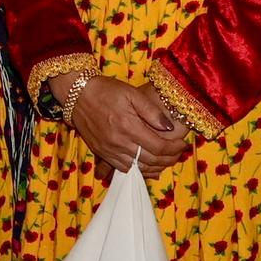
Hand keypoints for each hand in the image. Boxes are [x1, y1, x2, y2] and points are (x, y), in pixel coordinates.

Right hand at [64, 75, 195, 176]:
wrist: (77, 95)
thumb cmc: (106, 90)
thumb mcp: (132, 93)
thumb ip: (151, 111)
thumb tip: (169, 127)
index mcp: (128, 126)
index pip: (159, 147)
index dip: (174, 148)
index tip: (183, 144)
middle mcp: (119, 142)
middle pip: (151, 160)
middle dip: (169, 159)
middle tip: (178, 153)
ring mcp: (109, 150)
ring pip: (138, 168)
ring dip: (156, 167)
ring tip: (167, 160)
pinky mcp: (101, 153)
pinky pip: (123, 168)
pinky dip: (138, 170)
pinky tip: (147, 165)